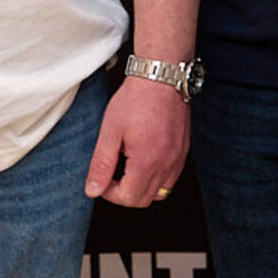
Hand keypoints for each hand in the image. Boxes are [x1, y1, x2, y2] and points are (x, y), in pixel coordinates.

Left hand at [83, 76, 189, 207]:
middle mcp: (167, 163)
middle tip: (112, 175)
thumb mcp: (111, 130)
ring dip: (141, 188)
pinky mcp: (184, 151)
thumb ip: (101, 164)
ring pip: (160, 193)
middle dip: (124, 194)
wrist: (161, 77)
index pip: (128, 198)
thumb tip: (93, 190)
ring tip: (129, 169)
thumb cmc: (136, 99)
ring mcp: (178, 158)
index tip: (103, 178)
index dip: (110, 194)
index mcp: (147, 160)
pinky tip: (145, 161)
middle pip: (144, 200)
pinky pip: (171, 178)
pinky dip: (157, 179)